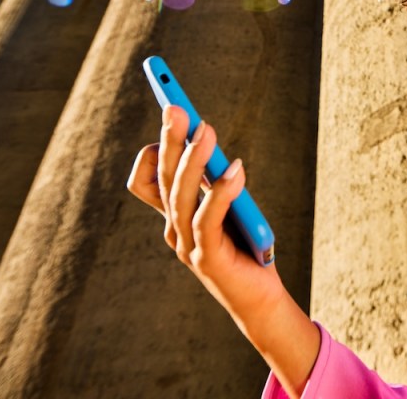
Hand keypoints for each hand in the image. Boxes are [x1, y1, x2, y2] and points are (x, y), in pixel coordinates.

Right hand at [127, 106, 319, 396]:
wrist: (259, 299)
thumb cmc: (245, 247)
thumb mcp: (227, 207)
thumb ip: (213, 182)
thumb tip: (208, 138)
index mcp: (173, 215)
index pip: (147, 180)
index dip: (154, 149)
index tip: (169, 110)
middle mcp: (173, 229)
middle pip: (163, 178)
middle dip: (169, 139)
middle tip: (176, 106)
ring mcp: (186, 245)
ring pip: (181, 195)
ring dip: (193, 159)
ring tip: (208, 129)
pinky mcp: (206, 258)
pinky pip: (208, 219)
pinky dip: (221, 192)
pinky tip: (236, 169)